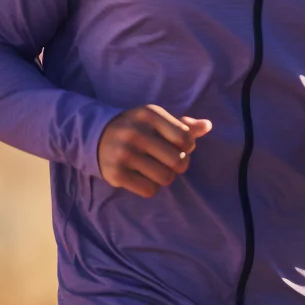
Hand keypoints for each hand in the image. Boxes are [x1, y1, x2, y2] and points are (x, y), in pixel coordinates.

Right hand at [97, 105, 213, 197]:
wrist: (97, 136)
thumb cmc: (138, 128)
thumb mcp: (158, 121)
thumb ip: (184, 125)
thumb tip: (207, 126)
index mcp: (149, 114)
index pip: (185, 137)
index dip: (188, 147)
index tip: (180, 147)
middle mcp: (135, 132)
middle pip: (177, 161)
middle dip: (179, 165)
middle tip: (170, 162)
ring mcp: (124, 153)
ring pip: (165, 178)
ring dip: (165, 177)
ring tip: (157, 169)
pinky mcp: (115, 173)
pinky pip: (149, 190)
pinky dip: (151, 187)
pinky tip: (143, 176)